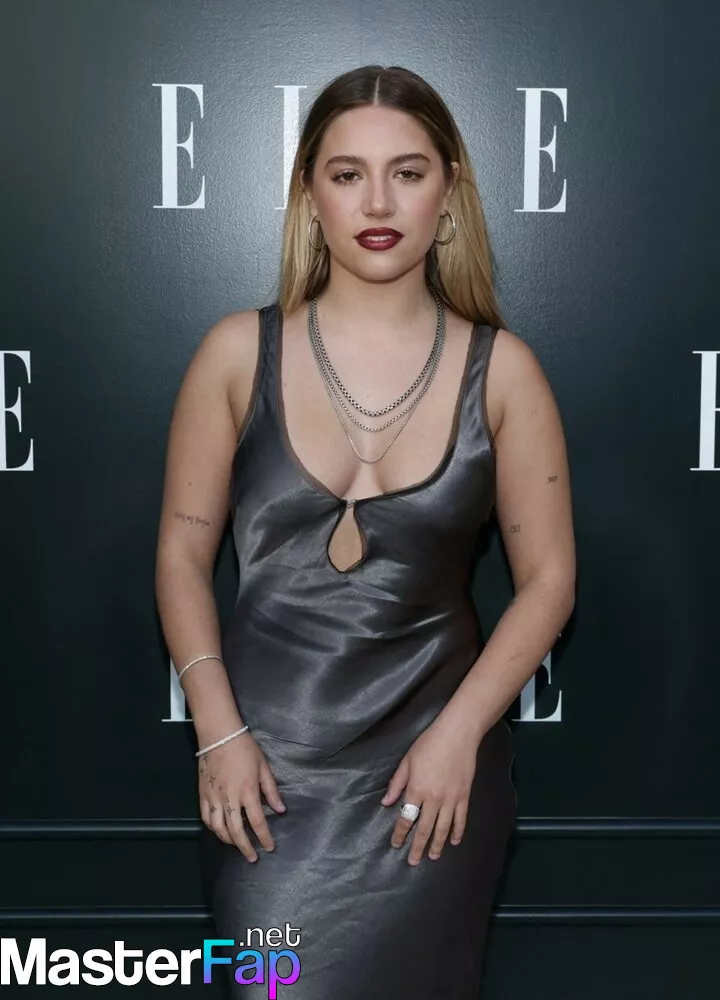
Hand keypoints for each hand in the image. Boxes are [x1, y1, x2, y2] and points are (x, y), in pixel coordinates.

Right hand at [198, 732, 285, 860]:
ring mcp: (214, 797)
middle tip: (252, 858)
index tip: (269, 847)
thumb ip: (271, 790)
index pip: (258, 822)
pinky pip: (206, 817)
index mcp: (248, 791)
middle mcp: (230, 798)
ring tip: (236, 845)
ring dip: (228, 841)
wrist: (219, 734)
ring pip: (219, 828)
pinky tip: (219, 830)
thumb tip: (280, 810)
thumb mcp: (264, 766)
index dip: (264, 838)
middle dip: (245, 848)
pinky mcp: (203, 793)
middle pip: (237, 831)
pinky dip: (212, 828)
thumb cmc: (244, 747)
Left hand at [380, 716, 479, 864]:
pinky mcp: (464, 796)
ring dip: (437, 844)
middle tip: (413, 862)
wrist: (457, 735)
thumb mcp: (407, 761)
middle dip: (417, 847)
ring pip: (443, 828)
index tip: (396, 844)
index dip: (400, 833)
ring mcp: (451, 799)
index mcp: (416, 790)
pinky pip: (461, 819)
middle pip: (424, 829)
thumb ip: (397, 783)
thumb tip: (386, 803)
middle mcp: (433, 799)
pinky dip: (457, 832)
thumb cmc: (429, 744)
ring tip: (433, 856)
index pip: (406, 818)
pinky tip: (454, 841)